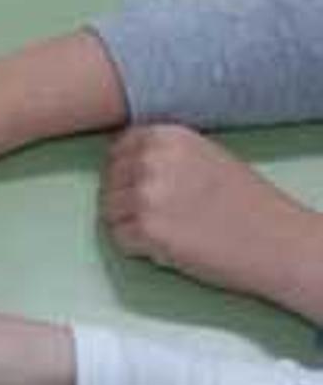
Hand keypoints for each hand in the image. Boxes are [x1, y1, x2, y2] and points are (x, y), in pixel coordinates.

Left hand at [101, 124, 322, 319]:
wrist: (275, 240)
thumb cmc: (246, 200)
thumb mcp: (203, 154)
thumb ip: (164, 152)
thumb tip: (126, 161)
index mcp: (165, 135)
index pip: (118, 149)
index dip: (127, 173)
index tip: (144, 188)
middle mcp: (149, 159)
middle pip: (109, 182)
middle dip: (126, 201)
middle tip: (157, 217)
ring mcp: (145, 194)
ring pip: (109, 212)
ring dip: (130, 225)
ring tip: (165, 232)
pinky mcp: (147, 231)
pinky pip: (120, 240)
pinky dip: (138, 249)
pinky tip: (166, 248)